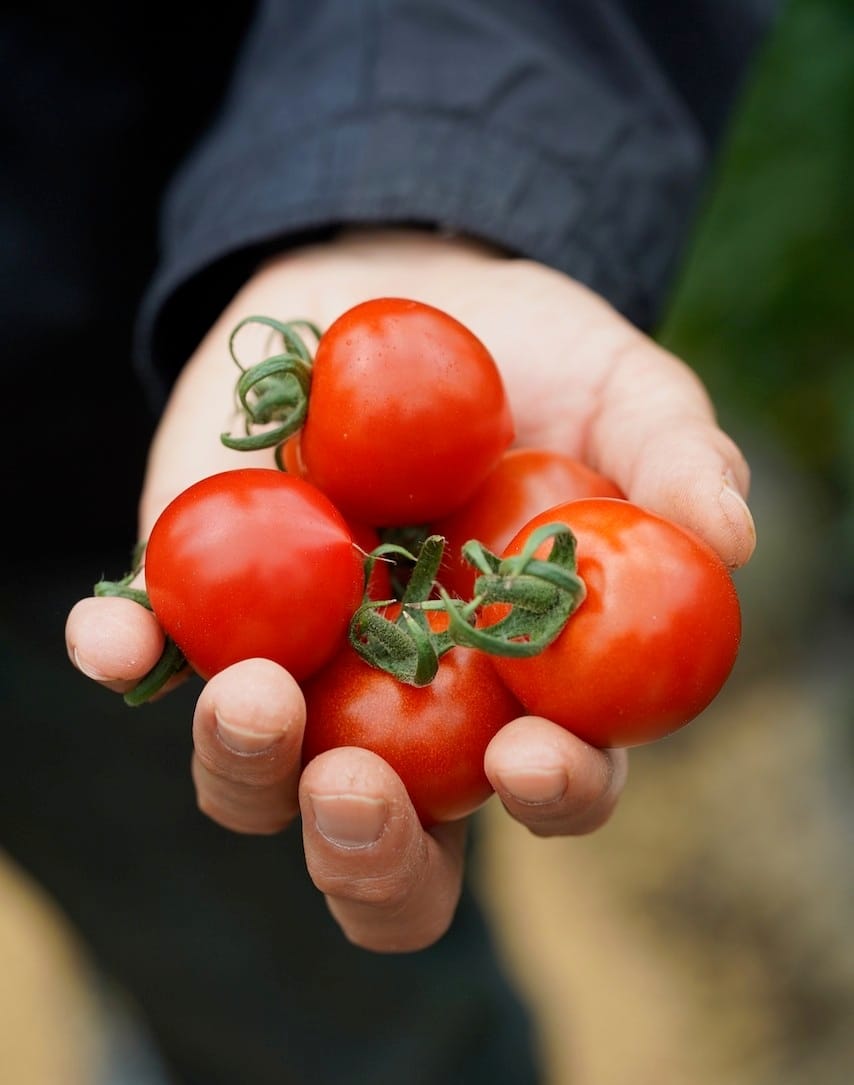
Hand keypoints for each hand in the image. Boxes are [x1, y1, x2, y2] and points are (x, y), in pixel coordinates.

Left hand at [65, 228, 754, 950]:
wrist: (403, 288)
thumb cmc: (533, 357)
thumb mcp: (622, 388)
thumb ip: (675, 458)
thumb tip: (727, 538)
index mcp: (519, 680)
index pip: (546, 782)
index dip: (551, 797)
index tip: (533, 755)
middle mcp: (402, 702)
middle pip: (381, 837)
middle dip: (367, 851)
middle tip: (357, 790)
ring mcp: (296, 659)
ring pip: (254, 779)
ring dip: (242, 765)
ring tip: (253, 695)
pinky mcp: (199, 599)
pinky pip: (148, 650)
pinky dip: (124, 653)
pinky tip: (114, 640)